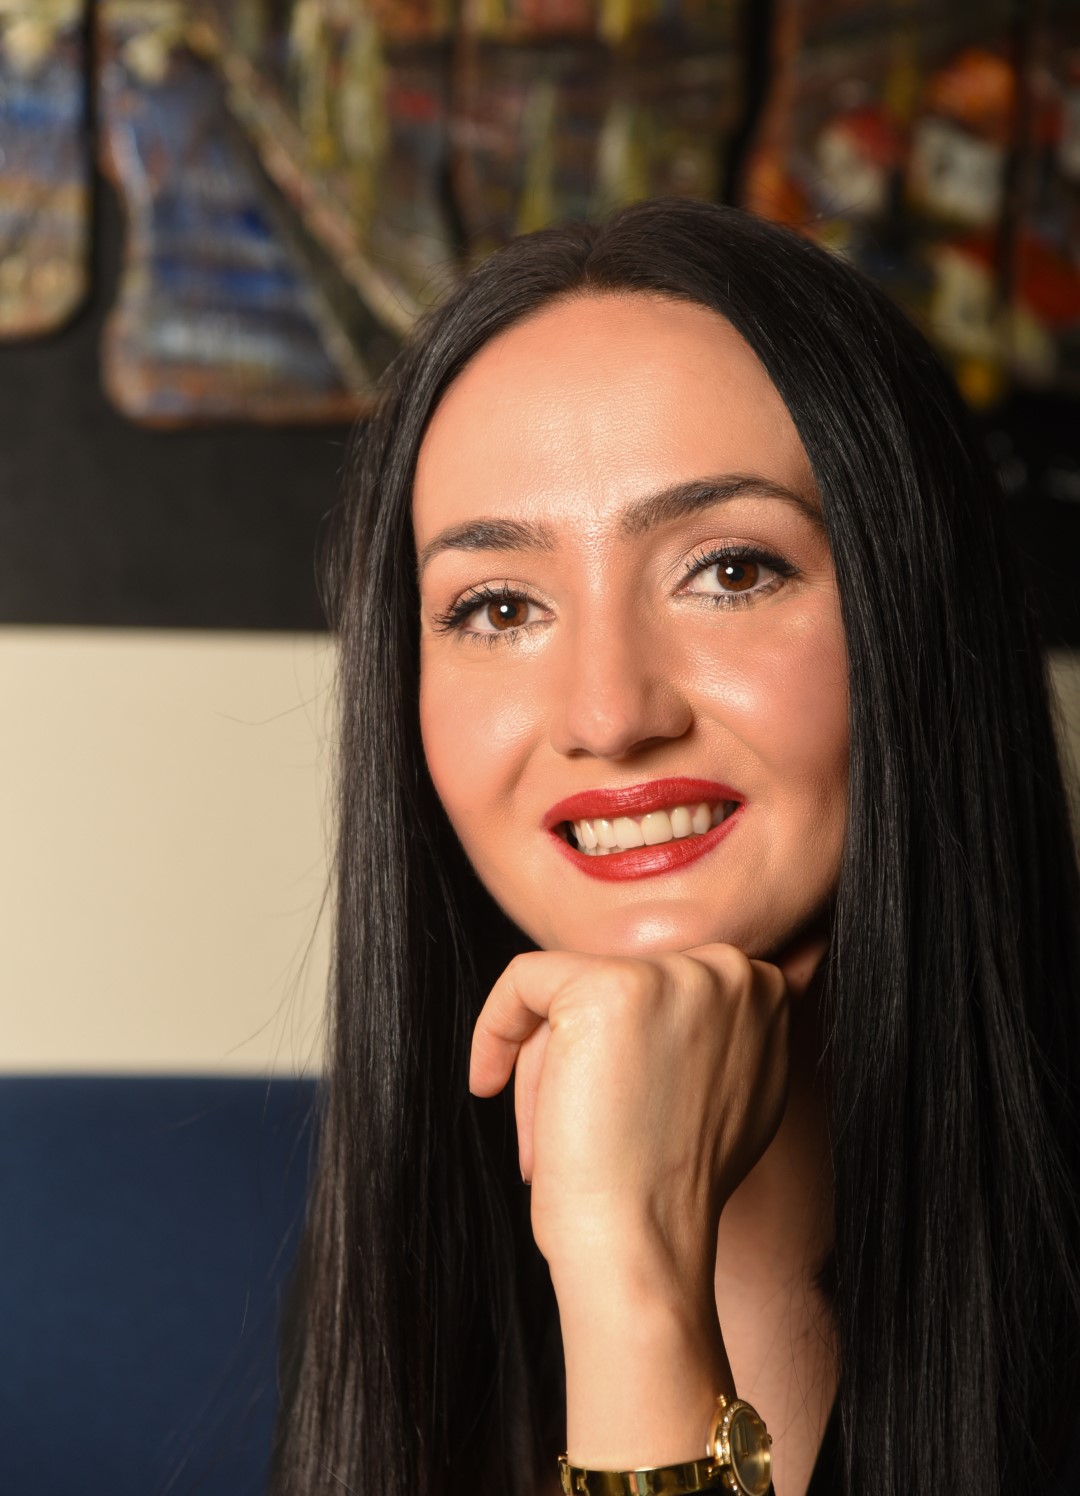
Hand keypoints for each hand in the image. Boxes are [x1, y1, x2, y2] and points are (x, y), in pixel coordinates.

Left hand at [469, 934, 825, 1466]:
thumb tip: (664, 1005)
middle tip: (573, 1130)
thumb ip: (710, 1033)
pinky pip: (524, 981)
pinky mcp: (609, 985)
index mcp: (764, 992)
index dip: (621, 1048)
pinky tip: (486, 1080)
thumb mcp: (728, 1093)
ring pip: (568, 991)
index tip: (602, 1104)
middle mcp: (731, 971)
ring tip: (551, 1136)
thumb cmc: (672, 1187)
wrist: (645, 1243)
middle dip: (579, 1055)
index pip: (658, 988)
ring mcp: (673, 974)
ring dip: (545, 1063)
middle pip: (613, 984)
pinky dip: (494, 1029)